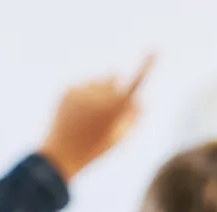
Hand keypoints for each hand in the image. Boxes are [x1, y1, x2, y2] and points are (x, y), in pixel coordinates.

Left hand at [39, 56, 153, 179]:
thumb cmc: (95, 149)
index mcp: (115, 109)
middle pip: (114, 78)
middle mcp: (99, 95)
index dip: (147, 66)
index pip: (136, 83)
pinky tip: (75, 114)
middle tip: (105, 110)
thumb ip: (134, 117)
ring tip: (87, 115)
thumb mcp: (120, 137)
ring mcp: (81, 90)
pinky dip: (82, 96)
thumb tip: (140, 99)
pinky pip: (82, 85)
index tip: (155, 50)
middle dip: (114, 87)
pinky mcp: (67, 89)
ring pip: (97, 81)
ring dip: (98, 91)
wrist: (60, 155)